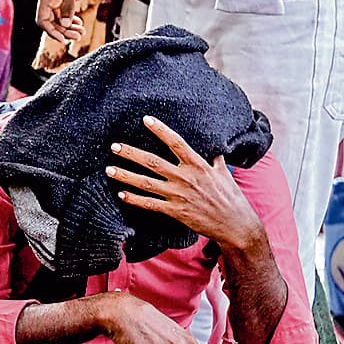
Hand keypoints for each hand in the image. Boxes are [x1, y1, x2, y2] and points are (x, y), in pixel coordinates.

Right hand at [36, 0, 87, 43]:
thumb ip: (68, 5)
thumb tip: (66, 24)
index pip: (42, 20)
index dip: (51, 31)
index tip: (62, 38)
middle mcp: (46, 0)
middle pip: (51, 22)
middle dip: (63, 31)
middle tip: (77, 37)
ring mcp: (52, 0)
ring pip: (58, 19)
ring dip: (68, 27)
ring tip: (80, 32)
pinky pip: (62, 13)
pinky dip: (70, 19)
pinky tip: (78, 23)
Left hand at [105, 116, 263, 253]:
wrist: (235, 224)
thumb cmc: (230, 197)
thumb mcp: (223, 173)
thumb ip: (214, 158)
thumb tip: (212, 144)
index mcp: (198, 165)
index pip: (176, 142)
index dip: (161, 130)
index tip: (146, 119)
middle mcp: (186, 178)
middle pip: (153, 162)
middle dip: (131, 154)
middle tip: (114, 147)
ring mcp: (179, 195)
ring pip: (146, 183)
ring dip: (125, 176)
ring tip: (109, 170)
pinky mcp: (175, 211)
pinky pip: (150, 204)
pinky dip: (134, 199)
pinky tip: (121, 194)